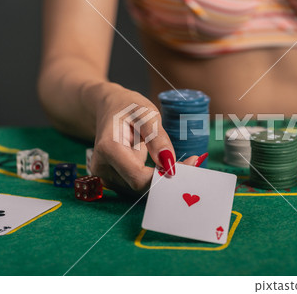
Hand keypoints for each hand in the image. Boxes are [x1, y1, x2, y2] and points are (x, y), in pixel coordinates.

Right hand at [89, 84, 203, 195]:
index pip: (138, 176)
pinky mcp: (114, 180)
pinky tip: (168, 165)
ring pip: (141, 189)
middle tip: (193, 162)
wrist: (109, 108)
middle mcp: (103, 167)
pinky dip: (156, 179)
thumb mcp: (146, 113)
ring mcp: (106, 176)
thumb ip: (157, 138)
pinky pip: (139, 185)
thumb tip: (169, 163)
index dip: (164, 176)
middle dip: (168, 178)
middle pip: (140, 186)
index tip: (190, 163)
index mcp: (108, 148)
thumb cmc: (128, 107)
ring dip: (164, 180)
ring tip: (183, 162)